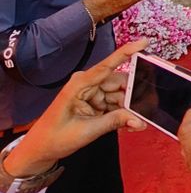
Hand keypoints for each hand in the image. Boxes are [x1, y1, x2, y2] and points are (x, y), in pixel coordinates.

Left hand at [4, 41, 148, 176]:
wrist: (40, 150)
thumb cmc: (55, 137)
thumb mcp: (86, 131)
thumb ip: (115, 121)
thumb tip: (140, 120)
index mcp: (80, 84)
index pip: (107, 65)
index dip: (127, 52)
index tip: (144, 43)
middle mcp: (88, 84)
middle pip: (119, 83)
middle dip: (133, 95)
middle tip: (147, 109)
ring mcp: (93, 94)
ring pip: (121, 95)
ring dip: (129, 108)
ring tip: (136, 123)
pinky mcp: (96, 103)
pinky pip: (116, 104)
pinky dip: (123, 114)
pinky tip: (129, 124)